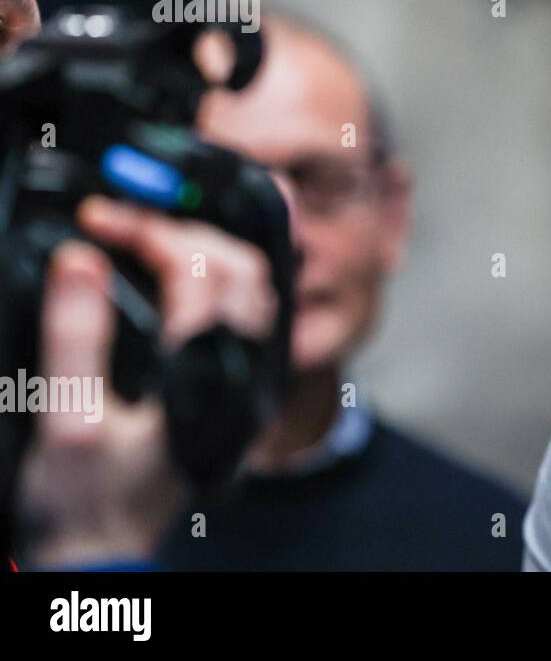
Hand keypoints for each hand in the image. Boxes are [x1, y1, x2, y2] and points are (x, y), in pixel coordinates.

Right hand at [17, 196, 277, 565]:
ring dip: (209, 251)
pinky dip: (219, 281)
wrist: (103, 557)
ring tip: (148, 238)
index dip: (150, 231)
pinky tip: (179, 276)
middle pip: (242, 269)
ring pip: (255, 291)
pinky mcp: (232, 390)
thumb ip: (76, 336)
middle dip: (184, 230)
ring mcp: (244, 382)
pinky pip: (245, 317)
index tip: (101, 220)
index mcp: (205, 374)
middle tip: (123, 221)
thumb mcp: (67, 420)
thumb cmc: (84, 499)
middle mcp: (240, 373)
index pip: (200, 272)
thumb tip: (81, 258)